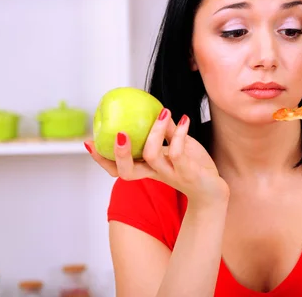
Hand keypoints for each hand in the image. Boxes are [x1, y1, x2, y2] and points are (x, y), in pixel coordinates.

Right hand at [84, 108, 228, 207]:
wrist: (213, 189)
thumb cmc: (193, 166)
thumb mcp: (178, 146)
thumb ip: (166, 132)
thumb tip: (157, 110)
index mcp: (147, 169)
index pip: (118, 169)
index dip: (101, 159)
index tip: (88, 141)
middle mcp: (155, 174)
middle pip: (127, 172)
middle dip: (119, 153)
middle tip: (119, 133)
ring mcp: (171, 174)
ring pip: (152, 156)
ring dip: (154, 132)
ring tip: (163, 113)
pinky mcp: (188, 173)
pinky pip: (177, 153)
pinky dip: (178, 134)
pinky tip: (184, 120)